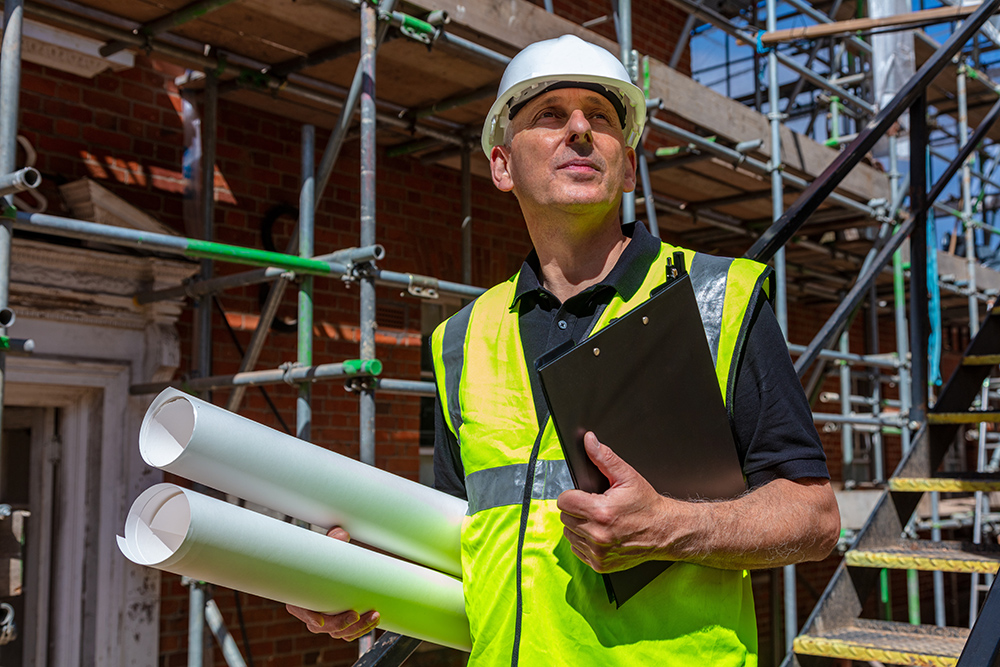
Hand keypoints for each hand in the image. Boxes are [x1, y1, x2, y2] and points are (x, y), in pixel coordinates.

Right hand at [285, 527, 380, 640]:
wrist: (341, 562)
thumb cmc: (330, 554)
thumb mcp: (330, 545)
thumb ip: (334, 540)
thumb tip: (341, 534)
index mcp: (302, 593)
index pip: (300, 609)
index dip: (309, 617)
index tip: (320, 621)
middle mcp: (313, 609)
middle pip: (322, 627)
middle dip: (340, 624)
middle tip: (355, 614)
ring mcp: (327, 617)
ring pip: (338, 633)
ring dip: (356, 628)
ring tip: (373, 616)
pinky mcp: (341, 621)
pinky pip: (348, 633)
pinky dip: (361, 630)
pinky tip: (373, 620)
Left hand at [557, 432, 690, 572]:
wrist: (665, 531)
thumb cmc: (647, 505)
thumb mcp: (627, 477)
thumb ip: (604, 458)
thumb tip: (589, 441)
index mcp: (601, 512)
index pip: (563, 501)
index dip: (573, 495)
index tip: (586, 496)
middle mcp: (597, 535)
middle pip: (564, 517)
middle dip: (577, 510)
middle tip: (596, 507)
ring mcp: (598, 552)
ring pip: (569, 534)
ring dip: (579, 526)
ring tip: (600, 521)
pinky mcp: (599, 565)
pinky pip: (577, 549)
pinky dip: (585, 541)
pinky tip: (601, 534)